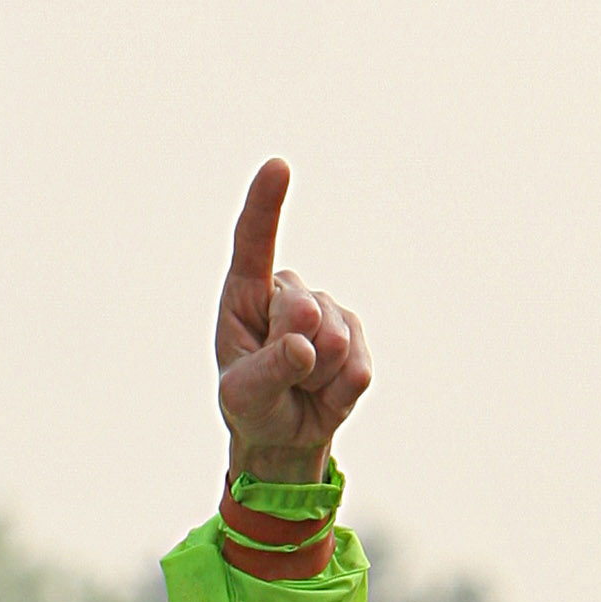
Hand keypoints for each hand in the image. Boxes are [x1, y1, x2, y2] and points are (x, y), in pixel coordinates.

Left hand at [215, 159, 370, 484]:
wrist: (284, 435)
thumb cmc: (252, 405)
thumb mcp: (242, 397)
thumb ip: (266, 372)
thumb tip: (304, 346)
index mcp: (247, 295)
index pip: (254, 244)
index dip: (266, 206)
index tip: (277, 167)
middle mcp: (289, 292)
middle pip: (302, 312)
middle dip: (292, 358)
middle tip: (279, 378)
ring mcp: (327, 311)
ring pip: (333, 342)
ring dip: (314, 380)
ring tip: (299, 385)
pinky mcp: (358, 337)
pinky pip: (357, 369)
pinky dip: (338, 395)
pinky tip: (323, 392)